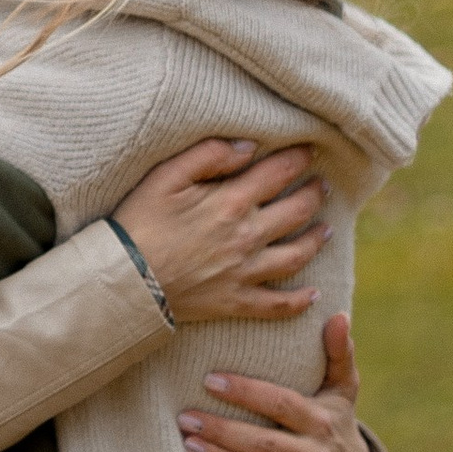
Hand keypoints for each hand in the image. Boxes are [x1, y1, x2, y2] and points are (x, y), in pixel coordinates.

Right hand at [115, 138, 327, 323]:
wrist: (125, 279)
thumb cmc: (139, 222)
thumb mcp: (165, 176)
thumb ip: (208, 155)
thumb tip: (248, 146)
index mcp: (231, 202)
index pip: (278, 173)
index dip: (298, 159)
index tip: (310, 151)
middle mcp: (247, 237)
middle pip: (296, 212)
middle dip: (314, 195)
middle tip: (323, 186)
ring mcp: (245, 272)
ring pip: (296, 256)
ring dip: (317, 240)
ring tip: (327, 229)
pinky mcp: (235, 301)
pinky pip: (277, 305)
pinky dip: (299, 301)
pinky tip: (313, 295)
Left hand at [179, 316, 373, 451]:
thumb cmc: (337, 424)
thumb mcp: (344, 390)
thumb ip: (338, 354)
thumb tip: (337, 315)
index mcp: (322, 421)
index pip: (281, 404)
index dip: (246, 392)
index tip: (210, 380)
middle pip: (263, 443)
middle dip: (223, 430)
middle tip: (186, 416)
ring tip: (188, 443)